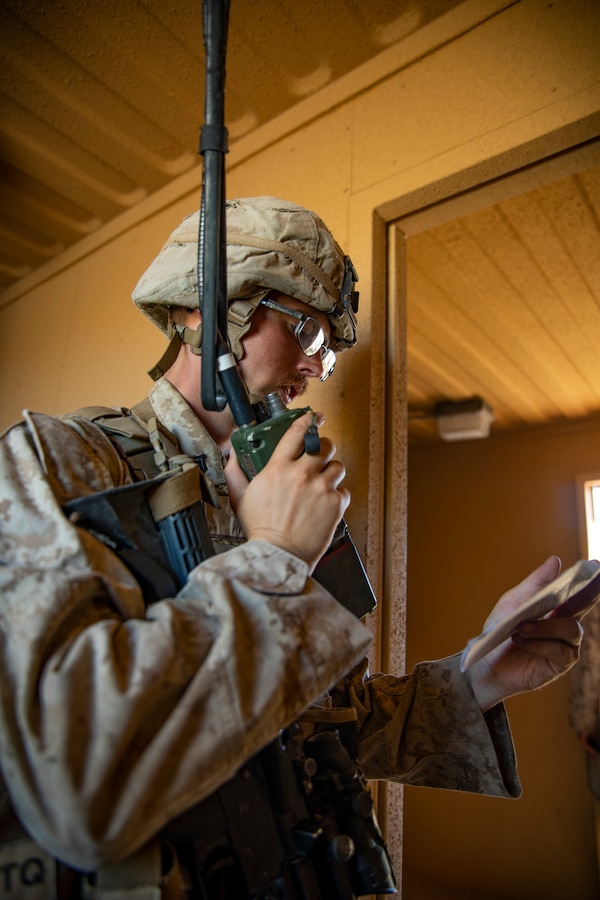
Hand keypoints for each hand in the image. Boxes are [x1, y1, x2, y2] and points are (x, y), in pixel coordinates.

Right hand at [225, 412, 349, 571]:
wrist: (279, 555)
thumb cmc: (260, 530)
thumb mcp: (240, 498)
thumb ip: (235, 473)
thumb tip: (231, 456)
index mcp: (278, 468)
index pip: (296, 433)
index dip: (306, 421)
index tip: (311, 418)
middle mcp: (302, 474)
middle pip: (324, 445)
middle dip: (323, 448)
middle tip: (319, 455)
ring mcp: (321, 488)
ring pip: (337, 466)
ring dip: (331, 472)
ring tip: (322, 483)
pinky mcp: (336, 504)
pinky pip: (343, 490)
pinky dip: (337, 496)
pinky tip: (325, 503)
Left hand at [469, 556, 584, 711]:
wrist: (485, 662)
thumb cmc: (500, 630)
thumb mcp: (514, 603)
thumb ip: (536, 583)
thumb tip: (556, 560)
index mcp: (557, 608)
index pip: (578, 593)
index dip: (590, 581)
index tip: (596, 564)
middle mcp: (567, 625)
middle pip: (584, 607)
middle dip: (589, 594)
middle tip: (591, 580)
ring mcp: (567, 646)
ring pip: (570, 629)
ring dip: (544, 627)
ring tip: (520, 627)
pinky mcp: (560, 664)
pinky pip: (558, 650)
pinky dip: (537, 644)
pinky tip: (520, 641)